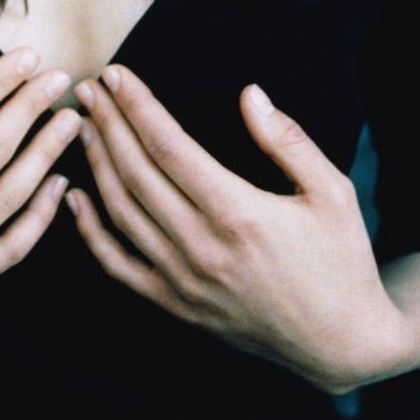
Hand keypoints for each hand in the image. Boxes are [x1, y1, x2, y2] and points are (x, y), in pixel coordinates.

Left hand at [68, 67, 413, 393]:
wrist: (343, 344)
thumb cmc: (341, 260)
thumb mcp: (332, 191)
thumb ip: (288, 140)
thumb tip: (249, 93)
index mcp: (238, 214)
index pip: (169, 147)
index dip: (137, 107)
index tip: (116, 74)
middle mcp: (203, 248)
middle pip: (136, 173)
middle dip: (108, 123)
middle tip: (89, 87)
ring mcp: (185, 282)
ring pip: (122, 213)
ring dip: (96, 163)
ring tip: (83, 123)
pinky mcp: (178, 307)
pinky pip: (119, 266)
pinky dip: (90, 232)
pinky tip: (75, 197)